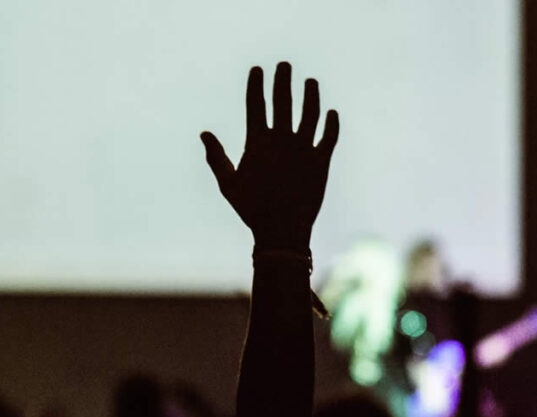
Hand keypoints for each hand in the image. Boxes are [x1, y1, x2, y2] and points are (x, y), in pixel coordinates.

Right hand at [201, 62, 338, 250]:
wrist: (281, 231)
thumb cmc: (251, 209)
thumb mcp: (228, 184)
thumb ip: (216, 157)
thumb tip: (204, 134)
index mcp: (258, 143)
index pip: (255, 104)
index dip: (256, 84)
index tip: (258, 69)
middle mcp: (282, 141)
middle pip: (283, 101)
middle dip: (283, 80)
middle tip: (285, 65)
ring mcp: (303, 150)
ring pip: (310, 114)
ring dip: (311, 95)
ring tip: (310, 82)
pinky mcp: (321, 162)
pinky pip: (329, 137)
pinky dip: (332, 123)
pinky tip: (331, 113)